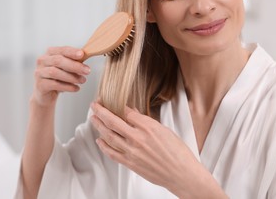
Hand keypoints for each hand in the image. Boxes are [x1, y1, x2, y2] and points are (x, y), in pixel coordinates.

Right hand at [32, 46, 90, 106]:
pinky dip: (67, 86)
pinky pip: (54, 84)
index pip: (62, 50)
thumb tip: (86, 55)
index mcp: (50, 53)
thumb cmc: (59, 78)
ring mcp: (39, 73)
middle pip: (58, 61)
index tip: (82, 54)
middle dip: (74, 66)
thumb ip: (74, 61)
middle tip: (87, 71)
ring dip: (71, 77)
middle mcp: (42, 61)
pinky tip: (76, 88)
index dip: (72, 52)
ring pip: (55, 72)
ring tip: (82, 80)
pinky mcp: (40, 85)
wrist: (47, 95)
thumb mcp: (67, 68)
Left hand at [90, 102, 225, 197]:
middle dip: (101, 111)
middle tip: (94, 105)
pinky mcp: (130, 163)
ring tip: (93, 118)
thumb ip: (146, 122)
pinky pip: (112, 153)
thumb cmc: (177, 153)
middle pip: (112, 121)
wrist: (181, 174)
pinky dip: (104, 146)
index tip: (110, 101)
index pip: (126, 111)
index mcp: (148, 127)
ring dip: (98, 126)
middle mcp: (137, 138)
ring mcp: (132, 151)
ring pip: (109, 135)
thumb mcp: (164, 130)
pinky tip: (100, 140)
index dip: (116, 105)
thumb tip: (133, 114)